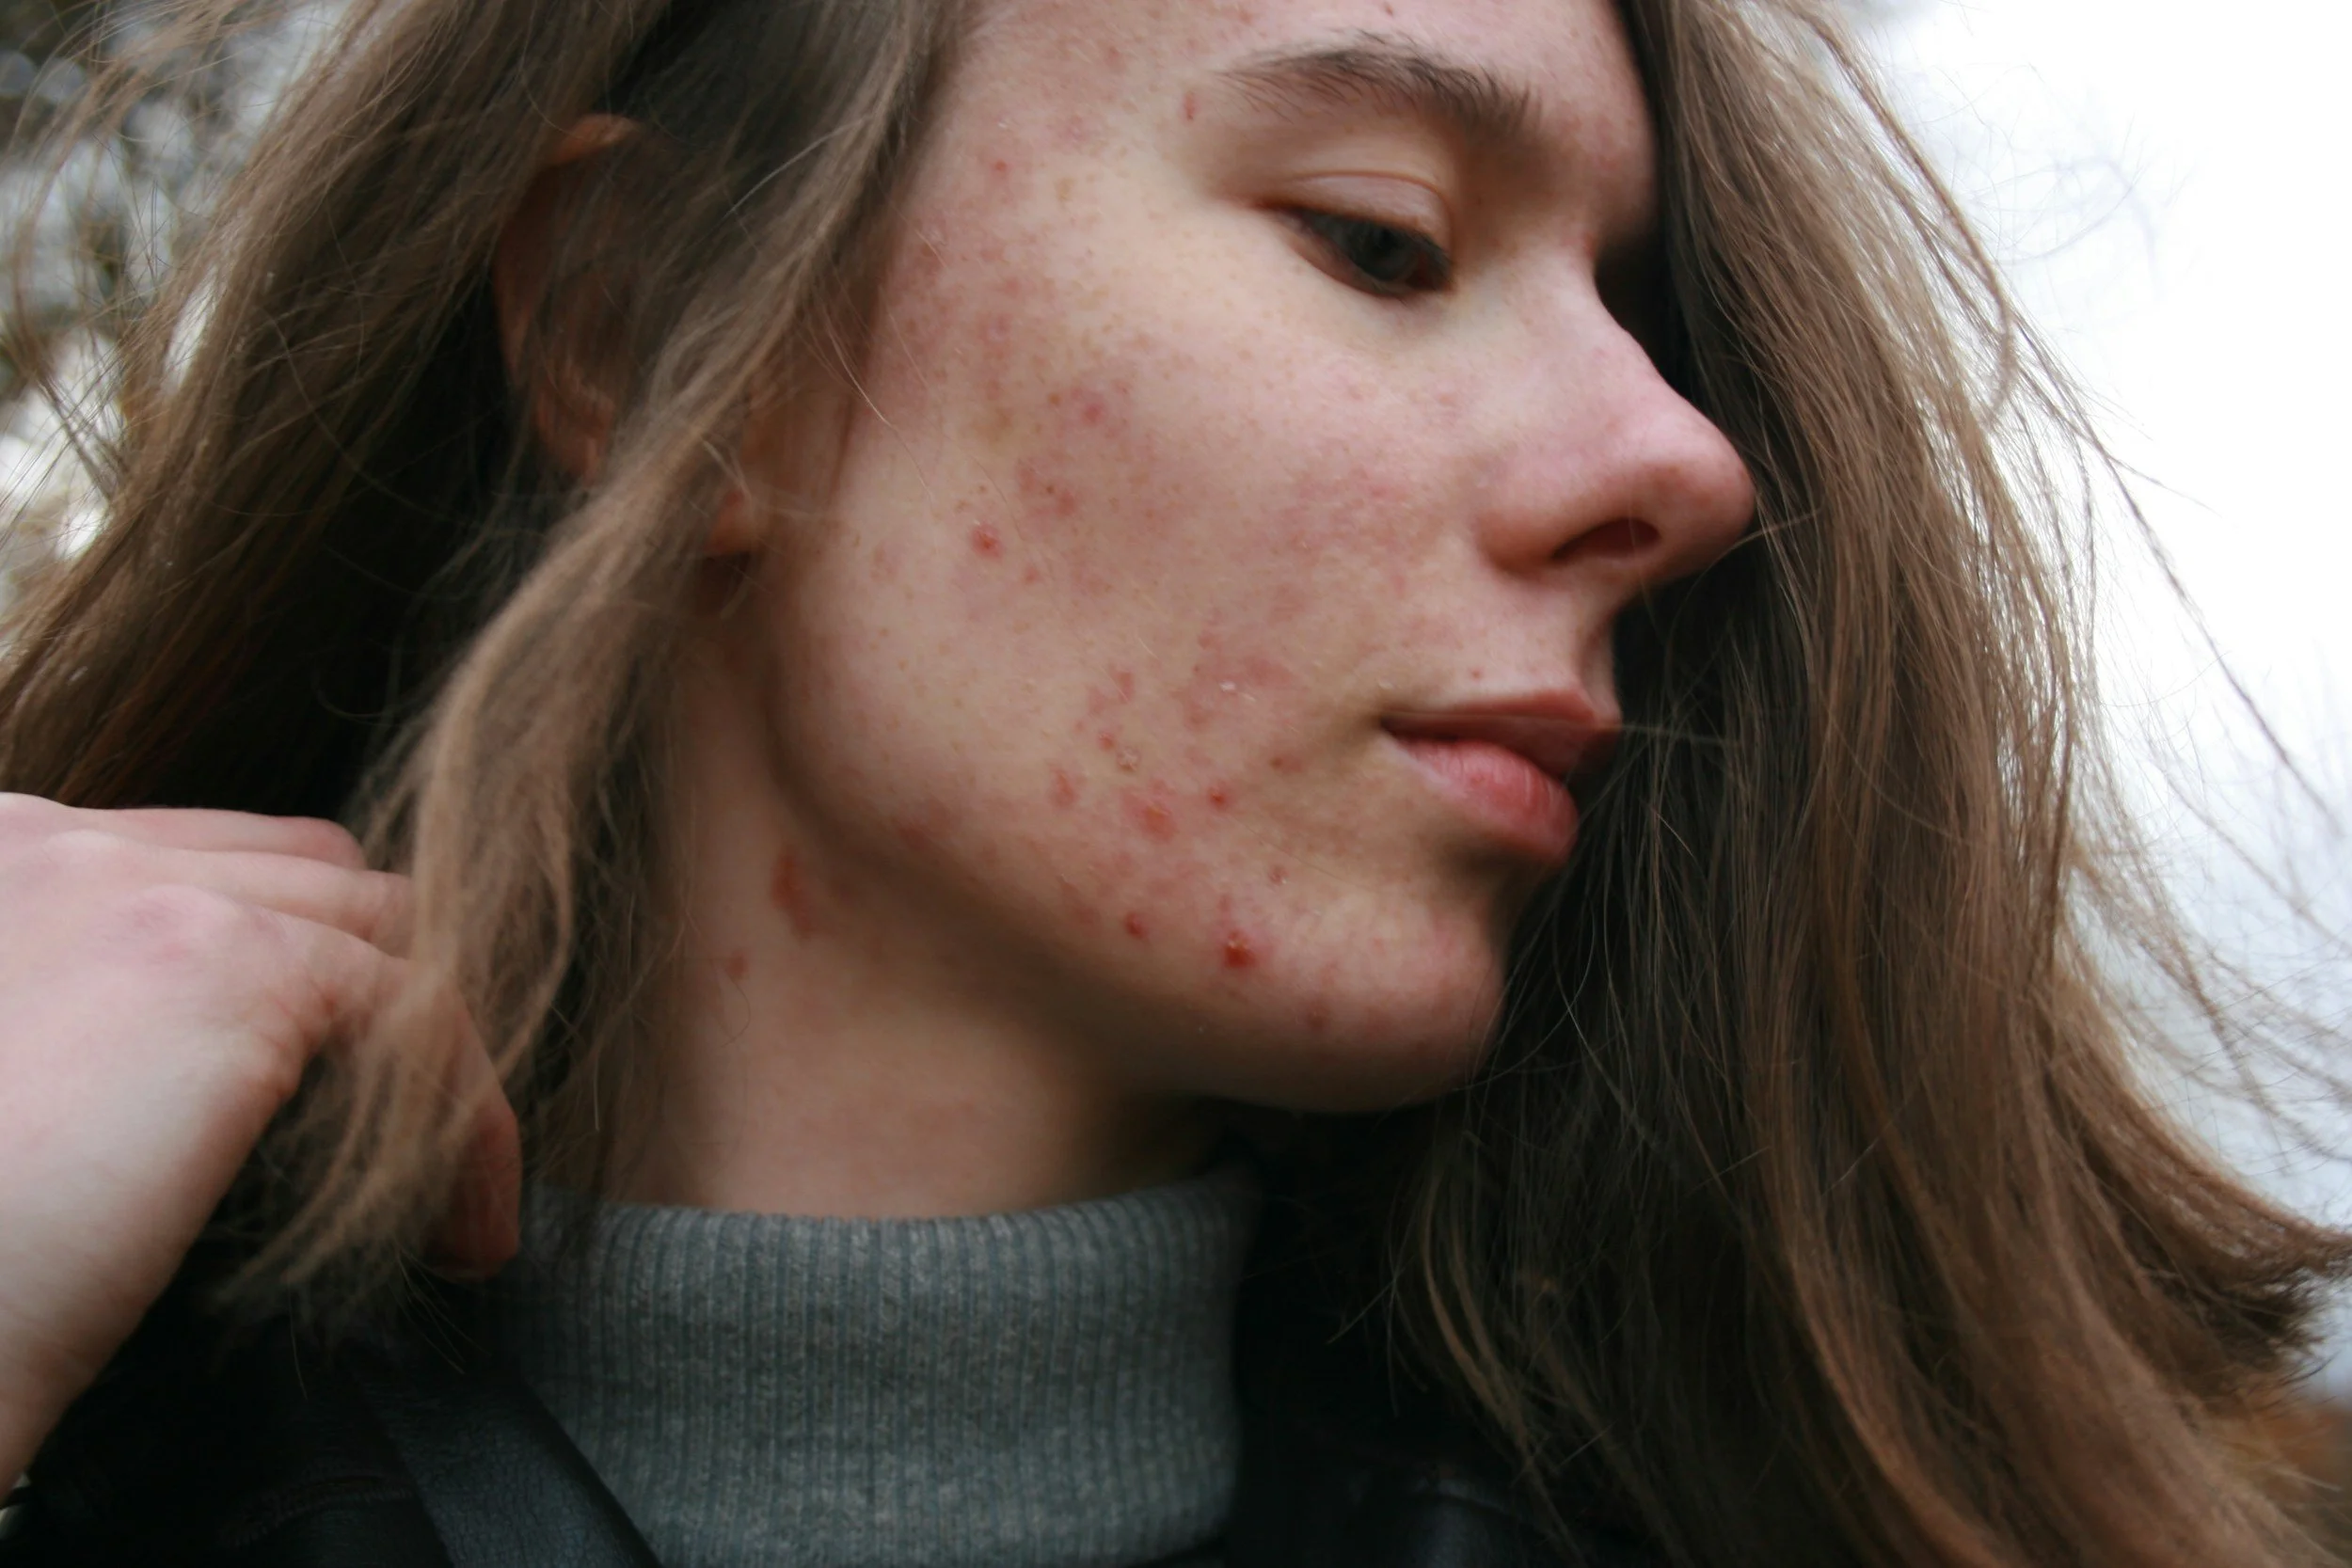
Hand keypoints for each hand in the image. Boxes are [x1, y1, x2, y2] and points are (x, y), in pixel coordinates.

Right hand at [0, 794, 518, 1480]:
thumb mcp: (24, 1098)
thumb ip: (104, 1035)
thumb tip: (231, 1083)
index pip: (215, 863)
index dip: (299, 971)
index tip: (336, 1103)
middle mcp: (58, 846)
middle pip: (316, 875)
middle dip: (380, 1002)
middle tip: (410, 1141)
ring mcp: (141, 888)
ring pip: (383, 934)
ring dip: (433, 1065)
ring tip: (448, 1201)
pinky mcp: (227, 964)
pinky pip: (419, 1014)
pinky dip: (467, 1123)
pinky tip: (467, 1235)